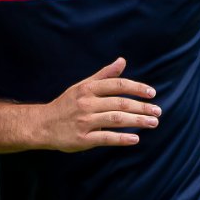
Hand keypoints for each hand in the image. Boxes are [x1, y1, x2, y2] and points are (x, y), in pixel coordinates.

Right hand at [39, 57, 159, 151]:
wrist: (42, 124)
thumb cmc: (66, 104)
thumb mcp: (82, 86)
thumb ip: (104, 75)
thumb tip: (122, 60)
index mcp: (88, 89)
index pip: (117, 85)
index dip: (136, 88)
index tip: (151, 93)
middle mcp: (87, 103)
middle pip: (120, 103)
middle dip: (141, 107)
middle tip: (158, 111)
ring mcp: (84, 121)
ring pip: (115, 120)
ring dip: (137, 121)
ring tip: (153, 123)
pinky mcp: (82, 139)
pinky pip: (105, 138)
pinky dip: (122, 138)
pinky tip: (135, 139)